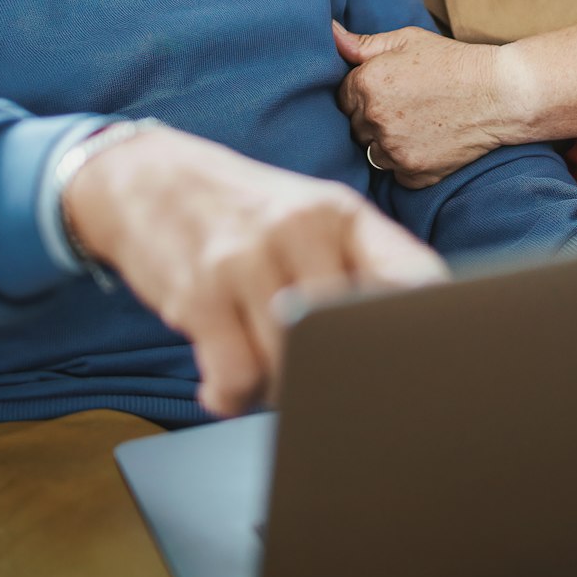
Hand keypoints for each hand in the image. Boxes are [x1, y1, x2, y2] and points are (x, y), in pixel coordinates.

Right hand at [63, 125, 446, 416]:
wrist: (143, 179)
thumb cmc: (241, 213)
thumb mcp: (308, 217)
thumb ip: (358, 265)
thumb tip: (413, 341)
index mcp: (342, 214)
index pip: (415, 278)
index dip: (433, 331)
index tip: (431, 369)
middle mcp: (301, 230)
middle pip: (354, 336)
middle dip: (341, 375)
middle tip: (324, 381)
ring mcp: (248, 260)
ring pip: (296, 366)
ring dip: (283, 390)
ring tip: (266, 372)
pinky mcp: (199, 295)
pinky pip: (238, 379)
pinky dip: (234, 397)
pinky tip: (227, 384)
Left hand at [333, 21, 523, 188]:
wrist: (500, 94)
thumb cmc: (453, 62)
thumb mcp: (408, 41)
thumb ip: (362, 43)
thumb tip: (327, 33)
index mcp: (366, 82)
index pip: (343, 99)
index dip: (366, 95)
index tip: (392, 91)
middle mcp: (374, 118)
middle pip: (356, 127)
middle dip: (374, 119)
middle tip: (410, 107)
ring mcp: (393, 148)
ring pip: (373, 152)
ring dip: (388, 143)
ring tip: (420, 124)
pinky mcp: (412, 172)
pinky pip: (395, 173)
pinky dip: (408, 162)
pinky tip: (430, 143)